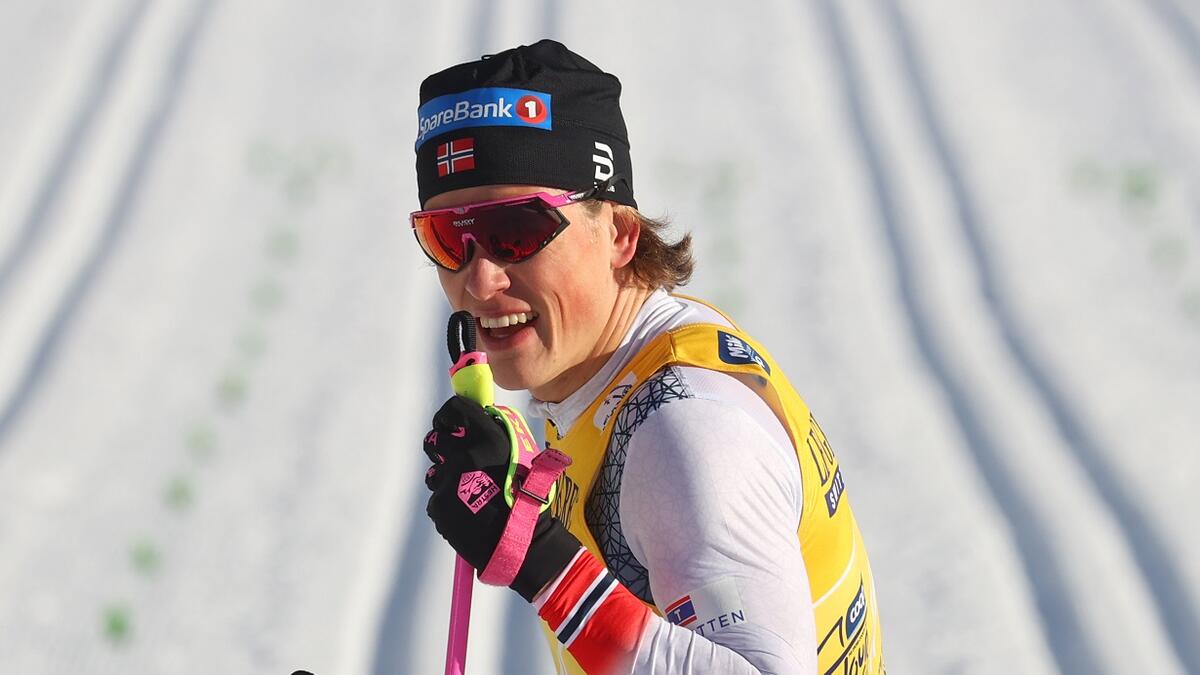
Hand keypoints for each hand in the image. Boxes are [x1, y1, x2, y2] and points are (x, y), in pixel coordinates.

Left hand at [423, 396, 579, 600]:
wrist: (521, 541)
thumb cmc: (529, 497)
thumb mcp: (523, 454)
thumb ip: (497, 435)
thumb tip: (477, 422)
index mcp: (488, 438)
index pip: (453, 409)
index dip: (449, 416)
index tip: (452, 425)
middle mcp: (464, 454)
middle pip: (434, 438)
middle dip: (442, 448)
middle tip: (457, 461)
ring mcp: (448, 480)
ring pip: (434, 471)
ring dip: (446, 478)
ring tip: (468, 495)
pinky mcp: (438, 504)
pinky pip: (437, 497)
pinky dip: (448, 504)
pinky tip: (467, 513)